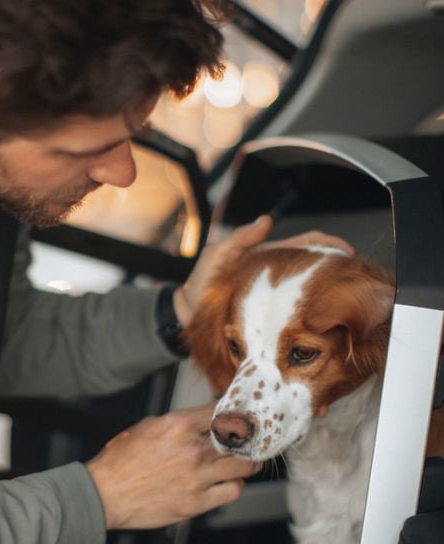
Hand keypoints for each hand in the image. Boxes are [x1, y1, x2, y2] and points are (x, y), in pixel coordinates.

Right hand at [86, 403, 259, 529]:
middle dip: (247, 437)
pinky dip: (234, 485)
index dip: (232, 413)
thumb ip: (178, 423)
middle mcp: (192, 450)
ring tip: (245, 462)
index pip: (221, 412)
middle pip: (240, 439)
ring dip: (248, 463)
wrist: (105, 494)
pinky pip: (232, 491)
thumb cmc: (121, 461)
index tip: (237, 417)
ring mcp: (197, 477)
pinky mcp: (197, 502)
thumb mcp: (148, 426)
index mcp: (178, 425)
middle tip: (249, 439)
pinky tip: (228, 482)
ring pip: (244, 467)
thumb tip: (200, 421)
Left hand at [173, 216, 354, 326]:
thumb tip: (266, 221)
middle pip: (316, 266)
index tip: (347, 251)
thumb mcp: (215, 256)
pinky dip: (314, 314)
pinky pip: (299, 314)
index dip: (329, 244)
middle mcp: (278, 275)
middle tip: (355, 278)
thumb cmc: (199, 285)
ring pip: (311, 290)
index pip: (307, 243)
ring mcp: (277, 297)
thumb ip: (238, 239)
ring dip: (329, 291)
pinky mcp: (273, 317)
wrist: (187, 316)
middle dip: (338, 268)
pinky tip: (325, 322)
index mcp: (270, 255)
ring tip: (347, 299)